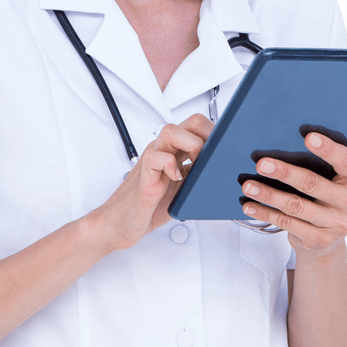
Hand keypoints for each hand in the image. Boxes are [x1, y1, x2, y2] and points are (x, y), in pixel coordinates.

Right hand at [88, 113, 213, 252]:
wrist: (120, 224)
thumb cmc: (150, 207)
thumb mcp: (183, 189)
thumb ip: (196, 175)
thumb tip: (223, 171)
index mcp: (174, 152)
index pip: (197, 126)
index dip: (216, 134)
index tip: (227, 150)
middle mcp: (163, 152)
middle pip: (190, 122)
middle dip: (209, 136)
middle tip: (215, 158)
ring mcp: (152, 162)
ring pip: (170, 131)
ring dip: (191, 145)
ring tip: (196, 164)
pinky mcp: (144, 178)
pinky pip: (154, 157)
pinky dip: (168, 164)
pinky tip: (175, 178)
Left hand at [240, 133, 346, 256]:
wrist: (329, 240)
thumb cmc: (330, 197)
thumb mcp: (339, 177)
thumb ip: (335, 154)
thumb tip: (326, 122)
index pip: (346, 161)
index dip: (328, 148)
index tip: (307, 137)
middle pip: (313, 184)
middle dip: (284, 172)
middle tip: (261, 163)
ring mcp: (337, 225)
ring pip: (296, 206)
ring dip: (268, 194)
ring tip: (248, 185)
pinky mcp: (319, 240)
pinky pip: (287, 223)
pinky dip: (266, 213)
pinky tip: (250, 205)